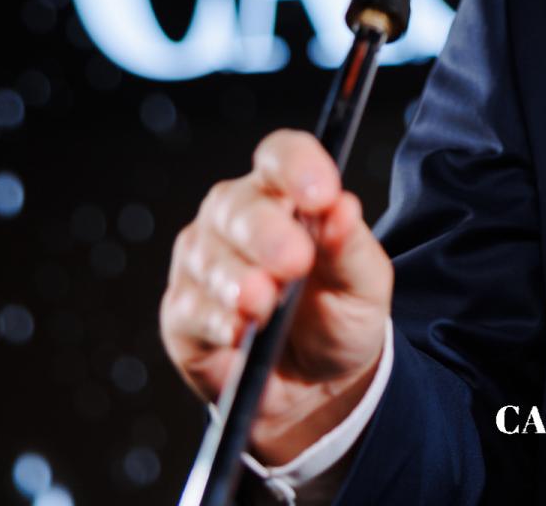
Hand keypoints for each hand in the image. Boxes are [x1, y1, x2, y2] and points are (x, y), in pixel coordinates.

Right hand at [160, 129, 393, 464]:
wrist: (318, 386)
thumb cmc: (339, 315)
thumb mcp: (363, 285)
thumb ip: (352, 246)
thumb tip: (343, 207)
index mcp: (284, 195)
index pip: (281, 158)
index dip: (296, 167)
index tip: (321, 194)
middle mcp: (236, 219)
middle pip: (237, 206)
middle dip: (264, 232)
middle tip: (293, 261)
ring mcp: (203, 263)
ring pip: (208, 257)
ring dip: (237, 281)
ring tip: (264, 304)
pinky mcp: (182, 313)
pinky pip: (190, 309)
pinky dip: (216, 321)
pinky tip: (239, 333)